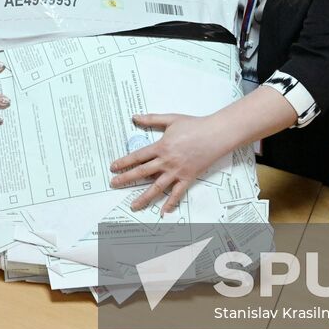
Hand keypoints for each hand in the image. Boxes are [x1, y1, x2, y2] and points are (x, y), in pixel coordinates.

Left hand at [108, 113, 229, 212]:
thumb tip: (135, 117)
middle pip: (142, 172)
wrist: (215, 134)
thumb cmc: (194, 125)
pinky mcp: (188, 177)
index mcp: (161, 147)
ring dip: (144, 197)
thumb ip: (151, 119)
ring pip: (157, 187)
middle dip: (126, 179)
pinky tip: (163, 211)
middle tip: (114, 184)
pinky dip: (171, 202)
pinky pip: (178, 193)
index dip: (124, 162)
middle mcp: (166, 161)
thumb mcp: (171, 119)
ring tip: (133, 205)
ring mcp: (177, 171)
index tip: (113, 168)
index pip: (137, 156)